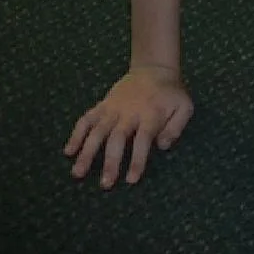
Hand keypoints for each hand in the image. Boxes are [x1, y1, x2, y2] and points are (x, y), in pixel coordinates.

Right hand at [64, 65, 193, 187]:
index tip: (131, 180)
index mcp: (151, 114)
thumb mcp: (184, 106)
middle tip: (105, 184)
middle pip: (117, 137)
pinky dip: (76, 134)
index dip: (137, 160)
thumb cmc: (170, 94)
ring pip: (97, 130)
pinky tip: (68, 151)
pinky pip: (86, 119)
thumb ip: (176, 126)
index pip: (143, 139)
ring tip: (78, 173)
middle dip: (110, 161)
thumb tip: (162, 146)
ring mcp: (113, 108)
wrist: (153, 68)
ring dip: (87, 151)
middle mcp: (130, 112)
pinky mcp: (102, 105)